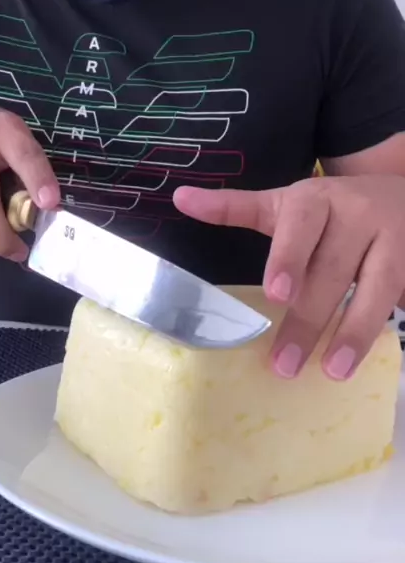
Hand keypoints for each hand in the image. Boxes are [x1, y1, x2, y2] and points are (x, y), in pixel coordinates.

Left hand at [173, 175, 404, 380]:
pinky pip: (399, 298)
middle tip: (283, 364)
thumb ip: (236, 206)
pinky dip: (381, 330)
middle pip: (331, 269)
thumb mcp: (286, 204)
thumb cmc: (332, 207)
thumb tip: (181, 199)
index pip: (302, 224)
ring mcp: (392, 239)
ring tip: (333, 370)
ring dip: (354, 331)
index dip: (289, 257)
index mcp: (316, 199)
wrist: (402, 192)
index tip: (276, 294)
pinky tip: (364, 359)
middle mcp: (356, 214)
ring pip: (375, 287)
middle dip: (308, 320)